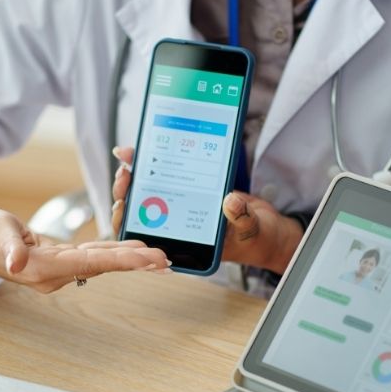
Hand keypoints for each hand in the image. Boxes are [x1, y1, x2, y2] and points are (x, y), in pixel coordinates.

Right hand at [0, 209, 169, 292]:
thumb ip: (9, 247)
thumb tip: (17, 264)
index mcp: (42, 268)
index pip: (90, 263)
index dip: (120, 261)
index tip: (146, 261)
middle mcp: (54, 274)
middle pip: (102, 266)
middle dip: (135, 263)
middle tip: (166, 261)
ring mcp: (58, 271)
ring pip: (101, 262)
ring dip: (129, 259)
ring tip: (158, 258)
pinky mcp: (60, 262)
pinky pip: (93, 258)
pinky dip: (114, 253)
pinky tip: (133, 251)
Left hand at [110, 147, 303, 273]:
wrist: (267, 229)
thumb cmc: (257, 237)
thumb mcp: (252, 228)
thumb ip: (241, 217)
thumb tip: (231, 201)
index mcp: (186, 243)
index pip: (147, 236)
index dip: (129, 220)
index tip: (123, 200)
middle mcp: (179, 226)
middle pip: (141, 211)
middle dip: (128, 190)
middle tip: (125, 169)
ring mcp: (183, 208)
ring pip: (149, 192)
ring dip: (138, 173)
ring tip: (129, 154)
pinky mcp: (192, 191)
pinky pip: (168, 178)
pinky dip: (157, 163)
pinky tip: (147, 148)